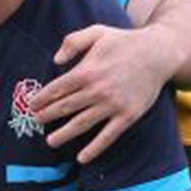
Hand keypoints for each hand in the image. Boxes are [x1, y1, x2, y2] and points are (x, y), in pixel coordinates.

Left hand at [35, 24, 173, 163]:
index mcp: (86, 71)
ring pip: (82, 124)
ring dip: (64, 134)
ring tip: (51, 142)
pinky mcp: (127, 116)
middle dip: (48, 115)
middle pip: (66, 107)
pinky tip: (82, 158)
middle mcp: (96, 91)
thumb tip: (55, 60)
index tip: (32, 105)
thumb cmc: (125, 41)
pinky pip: (108, 136)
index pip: (57, 89)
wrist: (158, 53)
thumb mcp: (96, 32)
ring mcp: (112, 105)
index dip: (42, 98)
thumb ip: (72, 42)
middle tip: (36, 121)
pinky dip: (94, 149)